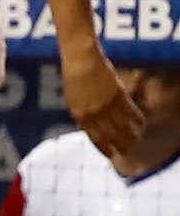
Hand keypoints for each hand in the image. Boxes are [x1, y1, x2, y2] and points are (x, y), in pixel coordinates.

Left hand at [62, 42, 144, 162]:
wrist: (81, 60)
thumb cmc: (74, 76)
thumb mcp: (74, 98)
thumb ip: (83, 112)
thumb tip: (90, 124)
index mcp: (80, 115)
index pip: (94, 138)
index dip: (104, 148)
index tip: (110, 155)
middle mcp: (94, 114)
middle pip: (110, 136)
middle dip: (119, 147)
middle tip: (126, 153)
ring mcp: (107, 105)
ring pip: (123, 127)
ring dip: (131, 137)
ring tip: (135, 143)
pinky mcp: (119, 96)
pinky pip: (131, 113)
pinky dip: (137, 122)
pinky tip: (141, 127)